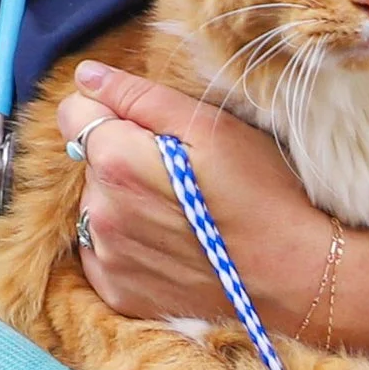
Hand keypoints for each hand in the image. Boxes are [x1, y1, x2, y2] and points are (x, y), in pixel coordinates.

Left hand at [61, 64, 368, 358]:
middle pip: (89, 162)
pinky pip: (102, 253)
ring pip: (95, 207)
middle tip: (180, 175)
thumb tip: (86, 76)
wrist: (294, 276)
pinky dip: (127, 244)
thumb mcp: (210, 127)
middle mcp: (99, 211)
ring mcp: (107, 257)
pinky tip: (171, 244)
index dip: (112, 111)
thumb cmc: (261, 192)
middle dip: (122, 158)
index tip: (152, 128)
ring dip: (124, 202)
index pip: (74, 113)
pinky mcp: (118, 293)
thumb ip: (139, 96)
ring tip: (180, 213)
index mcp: (116, 161)